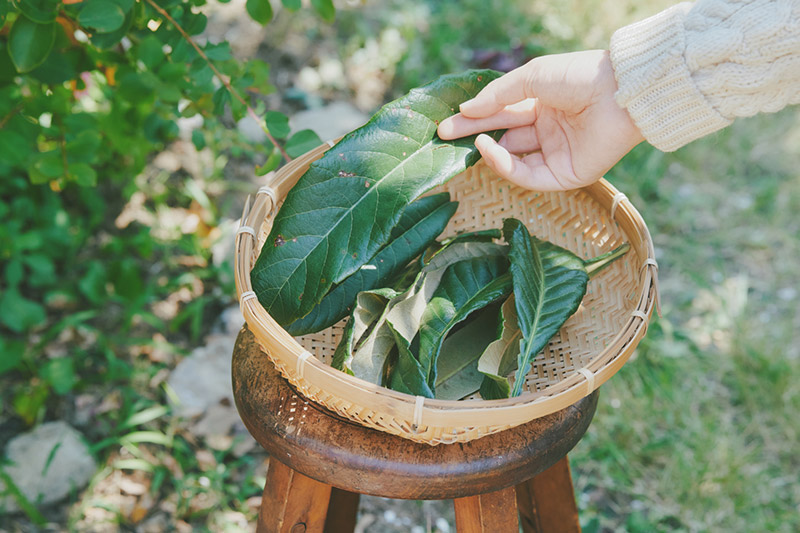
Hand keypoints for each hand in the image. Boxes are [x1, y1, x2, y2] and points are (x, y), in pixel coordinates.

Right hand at [438, 50, 643, 190]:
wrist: (618, 91)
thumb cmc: (579, 76)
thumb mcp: (531, 78)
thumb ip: (498, 95)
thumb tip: (466, 109)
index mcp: (544, 107)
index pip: (502, 116)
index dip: (475, 119)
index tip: (448, 123)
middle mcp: (549, 132)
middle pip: (503, 139)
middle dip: (473, 137)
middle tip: (444, 137)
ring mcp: (557, 155)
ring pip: (514, 161)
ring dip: (489, 152)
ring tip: (472, 140)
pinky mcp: (565, 176)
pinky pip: (529, 176)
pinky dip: (506, 166)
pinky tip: (490, 149)